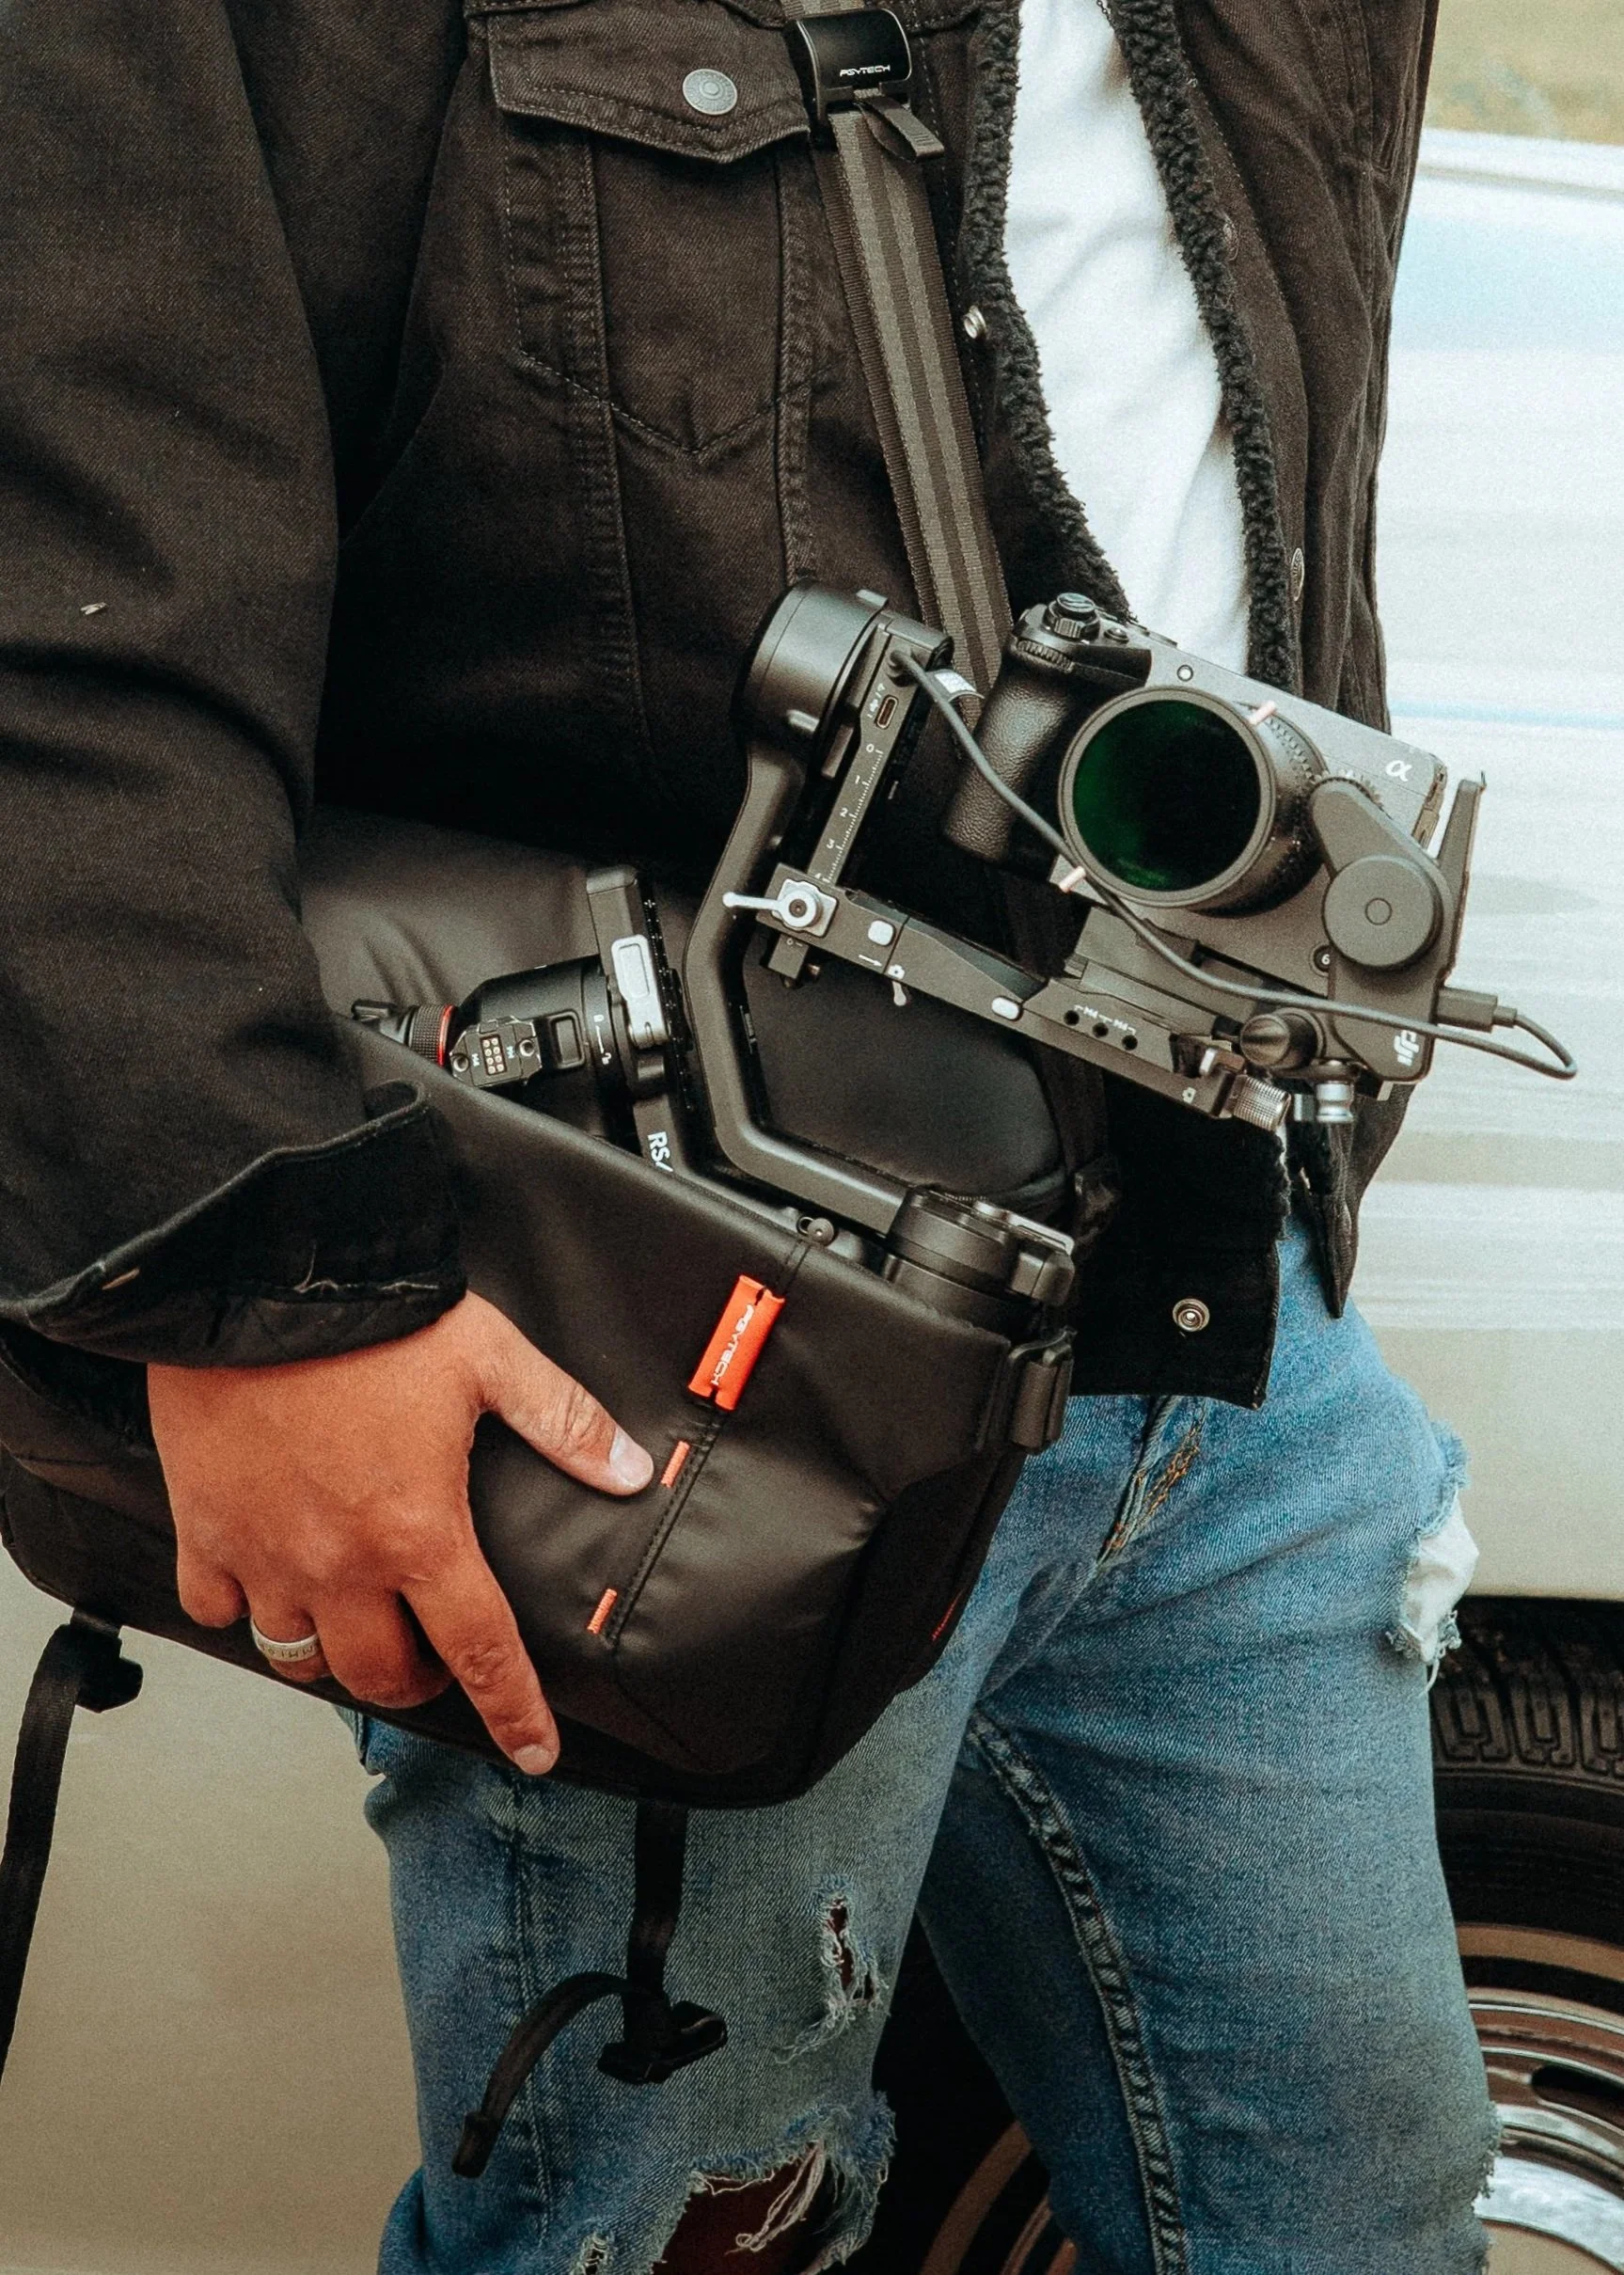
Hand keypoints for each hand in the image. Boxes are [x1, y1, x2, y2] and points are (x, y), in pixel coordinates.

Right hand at [147, 1291, 652, 1771]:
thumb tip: (626, 1468)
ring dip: (335, 1655)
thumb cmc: (369, 1320)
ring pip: (298, 1657)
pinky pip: (215, 1609)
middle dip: (418, 1682)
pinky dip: (242, 1611)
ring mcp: (264, 1555)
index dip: (514, 1711)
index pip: (482, 1652)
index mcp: (418, 1531)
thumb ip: (562, 1420)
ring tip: (357, 1625)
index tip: (533, 1749)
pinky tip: (267, 1585)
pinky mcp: (203, 1530)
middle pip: (381, 1676)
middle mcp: (339, 1563)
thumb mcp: (489, 1359)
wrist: (251, 1283)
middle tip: (435, 1655)